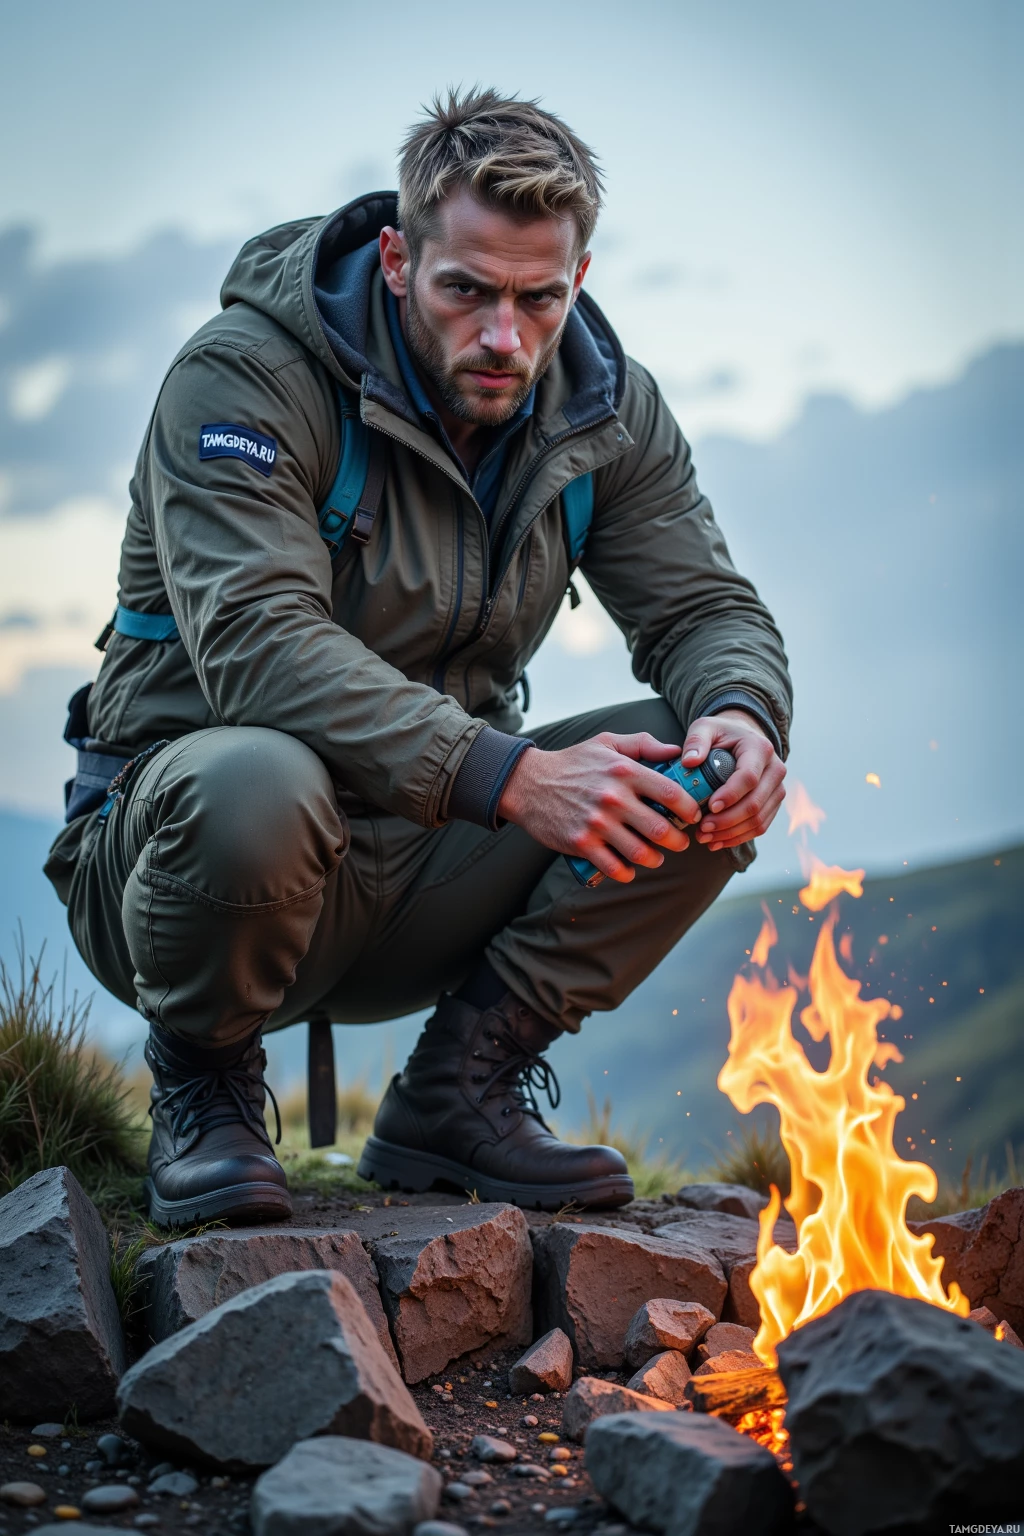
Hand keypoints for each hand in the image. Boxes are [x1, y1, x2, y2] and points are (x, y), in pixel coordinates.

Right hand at [497, 731, 698, 883]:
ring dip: (655, 859)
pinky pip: (614, 867)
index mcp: (624, 771)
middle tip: (680, 842)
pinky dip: (627, 873)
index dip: (690, 808)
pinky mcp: (581, 843)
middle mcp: (613, 798)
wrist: (528, 783)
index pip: (671, 793)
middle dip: (678, 841)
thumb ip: (643, 744)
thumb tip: (676, 752)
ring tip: (657, 856)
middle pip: (661, 829)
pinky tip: (630, 869)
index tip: (693, 815)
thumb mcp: (606, 743)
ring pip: (641, 852)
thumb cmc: (571, 764)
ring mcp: (597, 823)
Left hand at [683, 709, 786, 850]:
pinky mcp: (773, 803)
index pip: (748, 777)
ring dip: (731, 833)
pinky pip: (761, 827)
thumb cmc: (722, 734)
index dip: (730, 795)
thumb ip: (696, 741)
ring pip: (759, 820)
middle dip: (727, 821)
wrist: (744, 738)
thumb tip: (689, 761)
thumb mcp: (706, 728)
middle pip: (755, 803)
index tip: (710, 807)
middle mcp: (775, 770)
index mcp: (760, 749)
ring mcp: (777, 789)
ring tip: (705, 838)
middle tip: (701, 829)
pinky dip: (739, 837)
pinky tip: (717, 842)